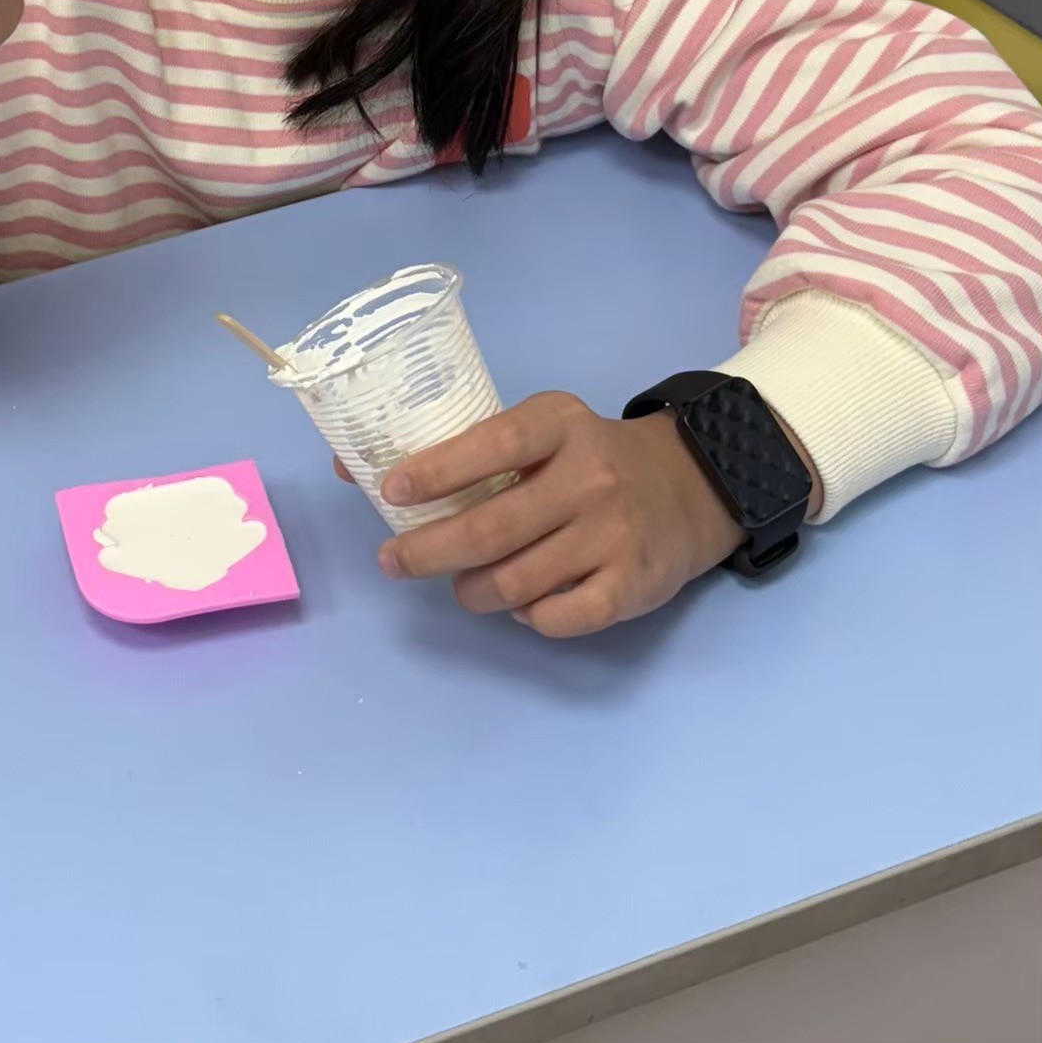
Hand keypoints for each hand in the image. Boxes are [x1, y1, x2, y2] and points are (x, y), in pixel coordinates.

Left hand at [367, 392, 747, 637]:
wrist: (691, 484)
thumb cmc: (589, 456)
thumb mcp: (541, 430)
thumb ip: (466, 447)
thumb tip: (351, 467)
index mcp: (559, 425)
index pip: (491, 446)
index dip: (436, 471)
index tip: (390, 491)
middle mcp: (588, 477)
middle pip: (491, 528)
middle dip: (428, 552)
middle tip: (393, 562)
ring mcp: (612, 535)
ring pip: (515, 581)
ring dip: (471, 591)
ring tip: (458, 586)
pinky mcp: (632, 585)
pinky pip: (558, 617)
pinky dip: (527, 617)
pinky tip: (519, 604)